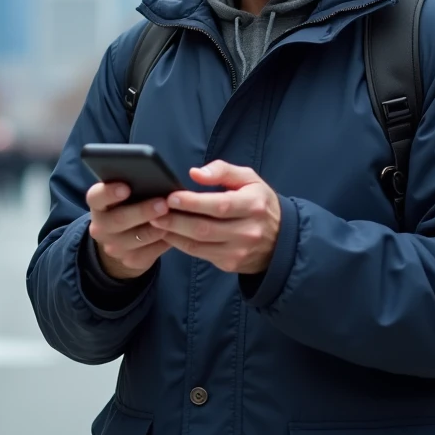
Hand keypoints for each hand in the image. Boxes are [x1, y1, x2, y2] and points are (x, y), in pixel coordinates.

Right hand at [86, 182, 171, 279]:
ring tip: (175, 219)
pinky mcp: (130, 261)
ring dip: (158, 228)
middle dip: (143, 211)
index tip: (125, 187)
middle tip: (163, 204)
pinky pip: (151, 253)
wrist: (121, 240)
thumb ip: (134, 187)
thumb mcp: (124, 196)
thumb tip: (157, 180)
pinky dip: (165, 242)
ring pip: (137, 238)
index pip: (96, 196)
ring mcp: (113, 247)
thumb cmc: (129, 206)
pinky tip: (176, 232)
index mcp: (98, 204)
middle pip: (119, 219)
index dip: (109, 192)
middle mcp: (100, 226)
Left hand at [149, 161, 280, 273]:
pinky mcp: (229, 263)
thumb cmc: (259, 203)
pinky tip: (168, 233)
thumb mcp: (249, 179)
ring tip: (155, 221)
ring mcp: (238, 250)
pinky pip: (199, 254)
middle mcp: (247, 230)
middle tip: (153, 210)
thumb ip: (223, 171)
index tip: (171, 196)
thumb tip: (196, 173)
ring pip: (199, 243)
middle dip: (176, 219)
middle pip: (205, 227)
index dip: (193, 202)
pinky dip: (180, 244)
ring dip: (173, 233)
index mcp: (253, 205)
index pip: (220, 205)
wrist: (280, 240)